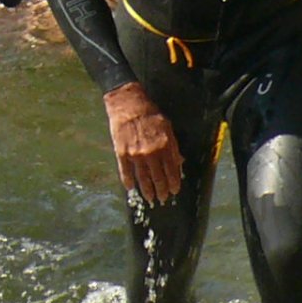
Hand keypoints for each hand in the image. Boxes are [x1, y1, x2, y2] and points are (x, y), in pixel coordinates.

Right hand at [104, 82, 181, 204]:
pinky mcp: (121, 153)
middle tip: (163, 198)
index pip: (172, 171)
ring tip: (150, 198)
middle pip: (158, 179)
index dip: (174, 183)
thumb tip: (179, 162)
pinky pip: (125, 172)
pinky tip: (131, 188)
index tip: (174, 191)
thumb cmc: (149, 113)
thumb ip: (173, 146)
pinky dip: (128, 182)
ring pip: (143, 179)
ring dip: (147, 191)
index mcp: (165, 146)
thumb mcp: (167, 127)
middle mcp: (151, 153)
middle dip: (162, 191)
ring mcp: (135, 155)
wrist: (128, 103)